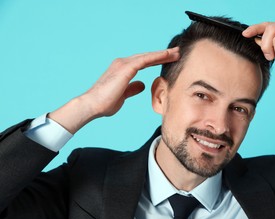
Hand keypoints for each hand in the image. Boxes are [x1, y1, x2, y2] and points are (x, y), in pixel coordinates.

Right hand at [49, 47, 179, 132]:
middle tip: (177, 53)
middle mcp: (123, 63)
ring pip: (148, 56)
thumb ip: (132, 88)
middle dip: (163, 55)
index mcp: (122, 69)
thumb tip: (142, 84)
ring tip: (177, 52)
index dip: (157, 61)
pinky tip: (167, 55)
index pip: (144, 62)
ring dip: (163, 54)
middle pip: (147, 57)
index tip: (169, 60)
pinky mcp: (126, 68)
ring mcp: (124, 64)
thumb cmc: (105, 103)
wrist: (93, 105)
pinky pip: (145, 60)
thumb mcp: (123, 95)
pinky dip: (157, 56)